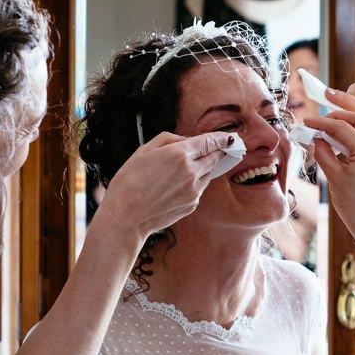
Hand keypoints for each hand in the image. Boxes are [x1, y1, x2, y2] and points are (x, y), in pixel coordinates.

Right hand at [94, 131, 233, 240]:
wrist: (126, 217)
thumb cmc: (129, 183)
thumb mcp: (143, 151)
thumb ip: (168, 140)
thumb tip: (185, 140)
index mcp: (179, 155)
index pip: (210, 142)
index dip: (222, 138)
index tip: (229, 137)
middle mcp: (191, 172)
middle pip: (214, 158)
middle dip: (217, 152)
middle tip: (219, 148)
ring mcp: (194, 191)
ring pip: (207, 174)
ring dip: (203, 168)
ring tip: (182, 171)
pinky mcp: (192, 205)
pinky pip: (198, 189)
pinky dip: (193, 184)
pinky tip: (175, 187)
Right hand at [305, 110, 354, 245]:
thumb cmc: (354, 206)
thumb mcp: (333, 177)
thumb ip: (323, 152)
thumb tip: (316, 137)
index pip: (342, 127)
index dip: (322, 122)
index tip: (308, 122)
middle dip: (339, 117)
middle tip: (321, 122)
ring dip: (349, 124)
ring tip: (330, 130)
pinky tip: (342, 141)